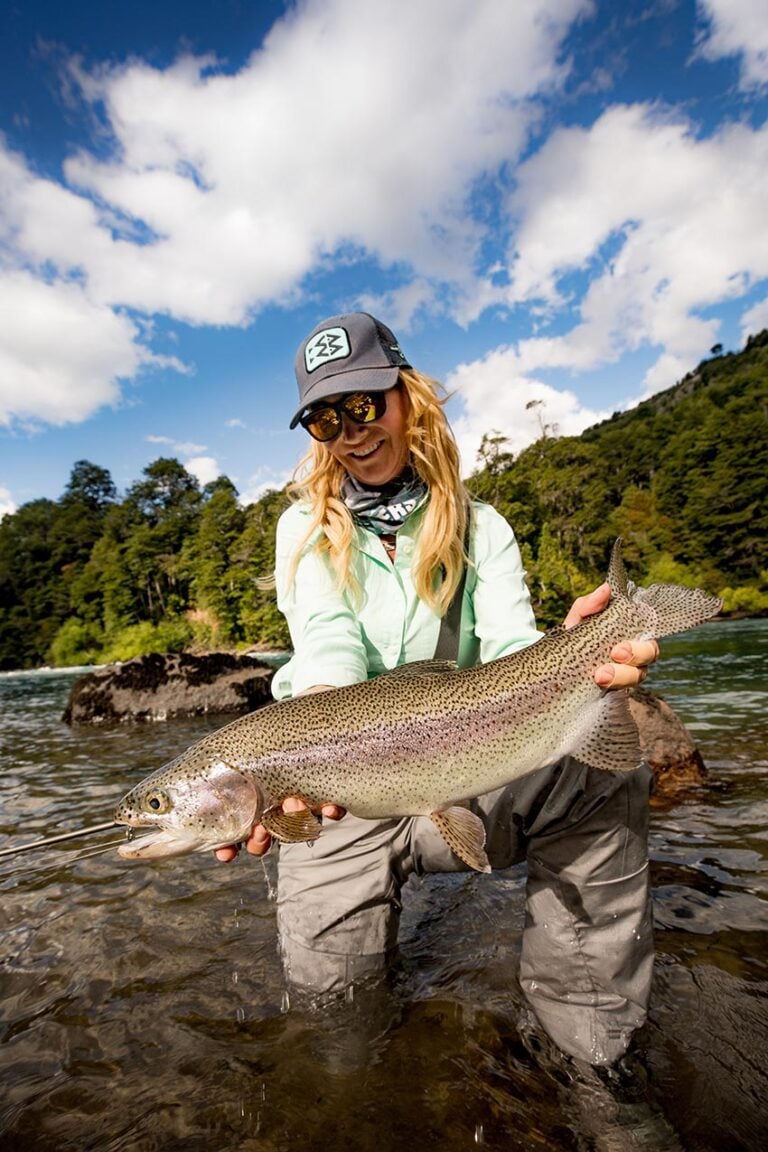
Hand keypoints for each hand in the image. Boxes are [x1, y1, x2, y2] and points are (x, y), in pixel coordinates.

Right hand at [216, 683, 343, 862]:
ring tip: (292, 804)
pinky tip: (332, 807)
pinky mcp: (327, 789)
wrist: (307, 712)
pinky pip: (331, 809)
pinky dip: (331, 811)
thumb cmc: (260, 736)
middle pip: (266, 836)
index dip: (228, 849)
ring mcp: (300, 799)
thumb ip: (204, 780)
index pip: (235, 835)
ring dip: (293, 820)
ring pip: (295, 824)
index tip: (226, 854)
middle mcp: (273, 806)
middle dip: (261, 841)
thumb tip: (148, 804)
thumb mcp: (223, 754)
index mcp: (246, 802)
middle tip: (258, 834)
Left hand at [563, 583, 659, 688]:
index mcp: (629, 635)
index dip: (643, 643)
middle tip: (615, 654)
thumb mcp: (577, 619)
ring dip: (621, 676)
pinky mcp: (615, 691)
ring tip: (599, 676)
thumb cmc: (573, 636)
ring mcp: (625, 675)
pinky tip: (597, 686)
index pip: (649, 636)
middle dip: (635, 655)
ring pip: (638, 676)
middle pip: (650, 656)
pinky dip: (612, 688)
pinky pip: (622, 692)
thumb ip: (589, 604)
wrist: (554, 662)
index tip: (620, 646)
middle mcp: (633, 656)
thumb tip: (606, 589)